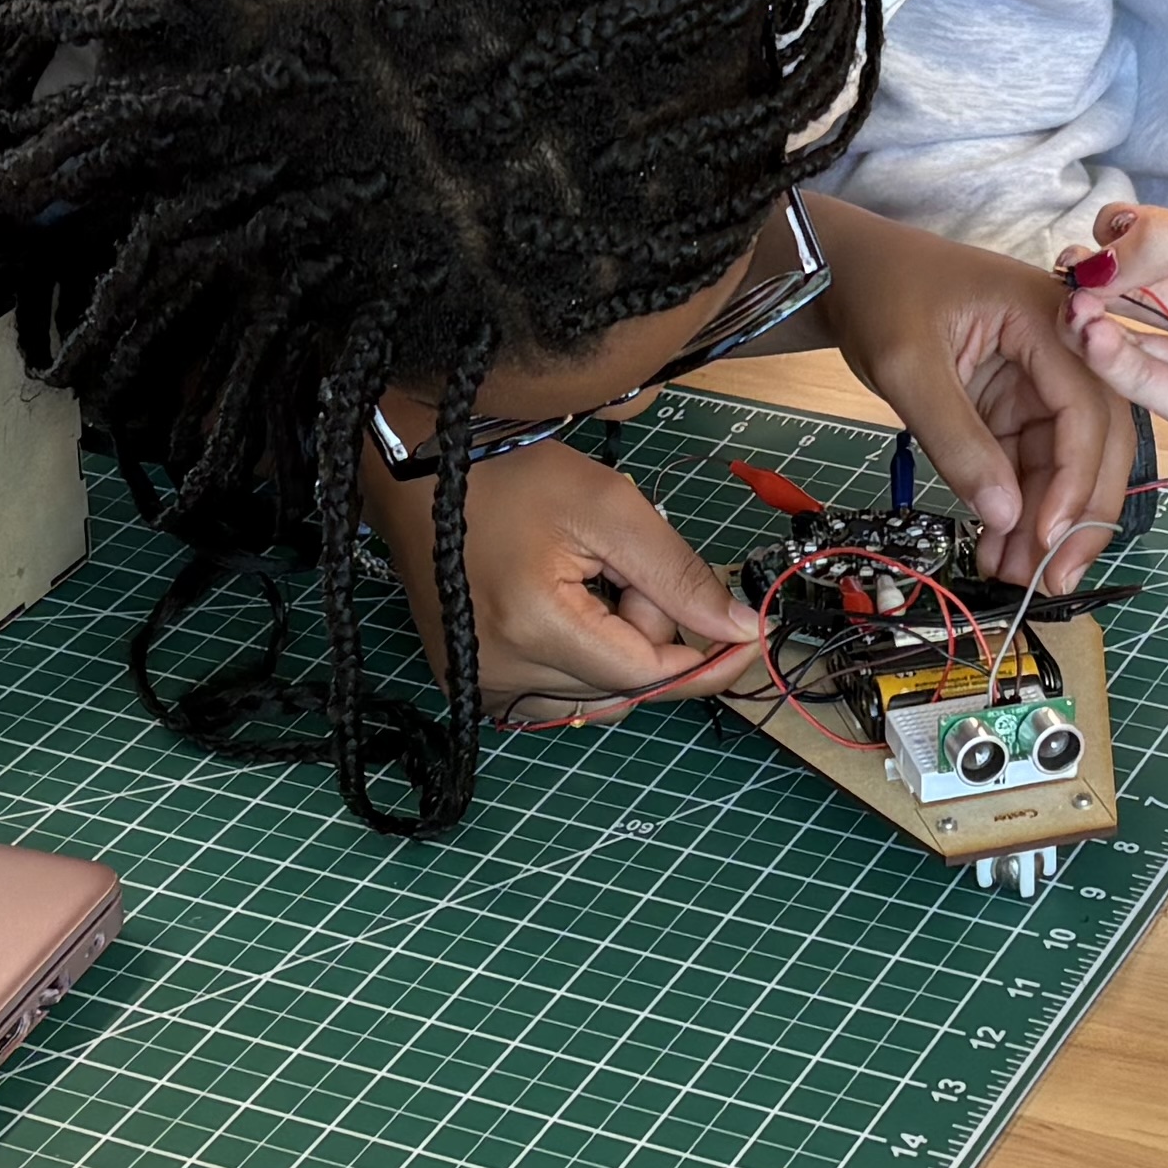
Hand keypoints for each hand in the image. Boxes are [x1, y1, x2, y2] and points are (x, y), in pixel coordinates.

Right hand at [365, 435, 764, 718]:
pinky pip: (557, 693)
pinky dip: (582, 657)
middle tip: (623, 567)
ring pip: (596, 695)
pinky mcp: (472, 685)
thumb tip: (740, 627)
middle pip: (625, 686)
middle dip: (648, 631)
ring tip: (587, 579)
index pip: (649, 673)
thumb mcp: (609, 507)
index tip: (750, 634)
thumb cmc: (504, 475)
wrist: (418, 473)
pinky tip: (565, 605)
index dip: (707, 656)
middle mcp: (501, 675)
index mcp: (535, 631)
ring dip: (615, 645)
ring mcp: (481, 686)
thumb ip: (679, 574)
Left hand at [807, 203, 1145, 592]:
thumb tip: (1005, 516)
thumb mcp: (908, 365)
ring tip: (1015, 576)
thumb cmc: (881, 292)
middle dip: (1080, 513)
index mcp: (1050, 317)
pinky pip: (1034, 464)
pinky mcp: (1017, 405)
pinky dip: (1021, 509)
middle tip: (1052, 579)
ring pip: (1068, 462)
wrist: (849, 270)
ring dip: (1049, 523)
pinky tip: (1000, 550)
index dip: (1076, 478)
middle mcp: (1064, 348)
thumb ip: (957, 440)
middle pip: (1098, 440)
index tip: (1048, 535)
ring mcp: (1042, 380)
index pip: (1086, 408)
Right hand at [1059, 203, 1167, 513]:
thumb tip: (1102, 256)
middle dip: (1099, 275)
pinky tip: (1094, 337)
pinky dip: (1112, 360)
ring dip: (1096, 317)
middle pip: (1141, 284)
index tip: (1098, 236)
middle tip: (1067, 273)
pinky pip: (1146, 383)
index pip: (1164, 238)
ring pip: (1134, 335)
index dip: (1124, 235)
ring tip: (1074, 307)